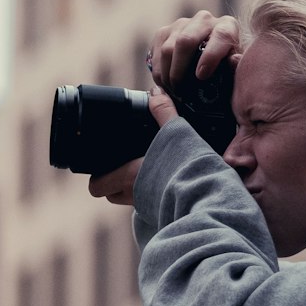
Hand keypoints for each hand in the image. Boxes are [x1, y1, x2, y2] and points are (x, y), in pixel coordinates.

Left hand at [86, 88, 177, 205]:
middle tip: (123, 166)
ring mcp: (149, 208)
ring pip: (130, 201)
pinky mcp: (164, 213)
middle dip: (113, 184)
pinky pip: (150, 206)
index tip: (103, 167)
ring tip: (147, 173)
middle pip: (111, 195)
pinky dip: (153, 196)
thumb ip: (163, 111)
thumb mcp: (175, 133)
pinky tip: (166, 183)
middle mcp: (135, 196)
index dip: (97, 178)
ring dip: (133, 190)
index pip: (97, 187)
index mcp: (129, 176)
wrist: (208, 196)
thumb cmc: (187, 168)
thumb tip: (155, 92)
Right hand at [148, 11, 241, 90]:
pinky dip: (159, 72)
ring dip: (168, 75)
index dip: (210, 56)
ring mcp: (182, 24)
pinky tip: (166, 84)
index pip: (221, 35)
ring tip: (174, 92)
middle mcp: (204, 20)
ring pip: (168, 49)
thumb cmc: (226, 69)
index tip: (201, 76)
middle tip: (181, 92)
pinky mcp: (164, 32)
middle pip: (186, 41)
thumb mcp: (235, 71)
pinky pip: (156, 53)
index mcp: (227, 26)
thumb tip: (234, 59)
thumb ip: (235, 67)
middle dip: (181, 70)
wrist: (210, 62)